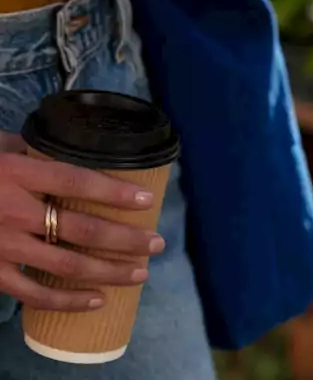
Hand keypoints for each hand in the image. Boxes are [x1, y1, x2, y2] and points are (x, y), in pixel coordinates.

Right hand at [0, 137, 164, 310]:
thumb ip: (35, 152)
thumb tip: (78, 150)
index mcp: (16, 173)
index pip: (77, 182)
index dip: (116, 192)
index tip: (147, 199)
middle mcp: (12, 211)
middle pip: (83, 229)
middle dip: (127, 239)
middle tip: (157, 244)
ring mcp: (0, 246)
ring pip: (67, 265)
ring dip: (110, 272)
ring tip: (140, 273)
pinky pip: (33, 294)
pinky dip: (68, 301)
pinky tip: (97, 300)